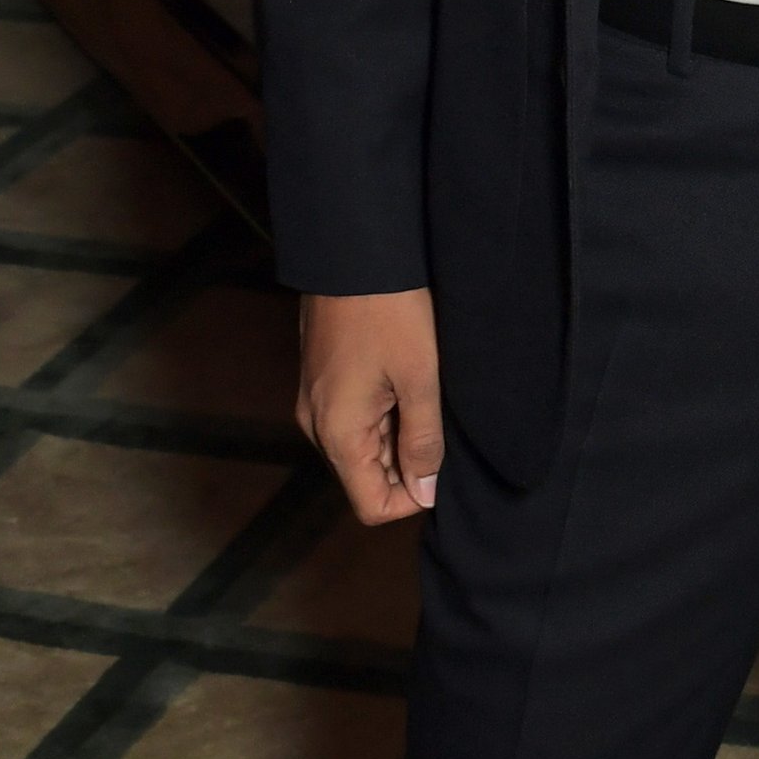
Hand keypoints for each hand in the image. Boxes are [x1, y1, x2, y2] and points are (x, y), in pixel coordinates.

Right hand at [297, 287, 441, 523]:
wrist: (351, 252)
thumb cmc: (389, 311)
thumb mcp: (420, 378)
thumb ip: (424, 441)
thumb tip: (425, 492)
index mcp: (338, 434)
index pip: (372, 506)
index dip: (413, 497)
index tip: (441, 462)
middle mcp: (318, 427)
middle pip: (367, 478)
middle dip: (408, 463)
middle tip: (435, 416)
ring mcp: (317, 404)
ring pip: (364, 448)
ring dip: (399, 435)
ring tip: (422, 392)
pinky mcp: (322, 382)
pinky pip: (356, 420)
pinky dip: (385, 414)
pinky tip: (406, 378)